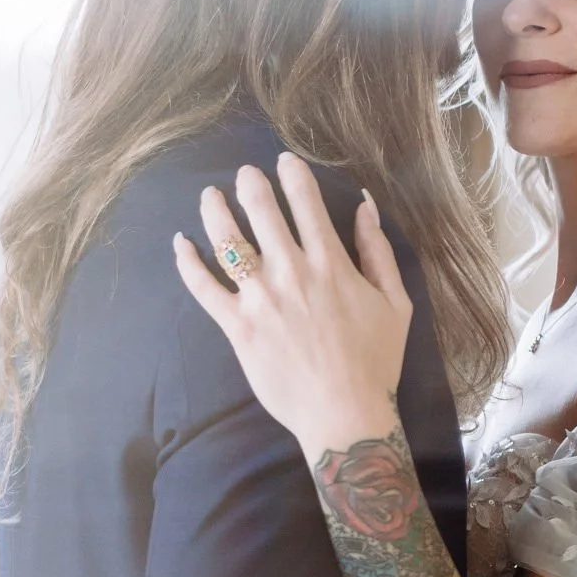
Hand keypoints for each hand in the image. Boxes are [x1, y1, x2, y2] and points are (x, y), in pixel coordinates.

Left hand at [173, 154, 412, 459]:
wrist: (344, 414)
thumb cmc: (375, 362)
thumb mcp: (396, 303)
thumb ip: (378, 252)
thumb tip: (366, 207)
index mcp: (331, 264)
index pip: (306, 203)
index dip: (293, 174)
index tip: (285, 161)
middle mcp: (292, 273)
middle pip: (262, 212)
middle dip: (251, 184)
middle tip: (245, 174)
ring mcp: (260, 299)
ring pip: (228, 242)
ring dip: (215, 211)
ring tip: (210, 195)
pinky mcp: (237, 327)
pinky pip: (204, 287)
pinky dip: (188, 262)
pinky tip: (181, 243)